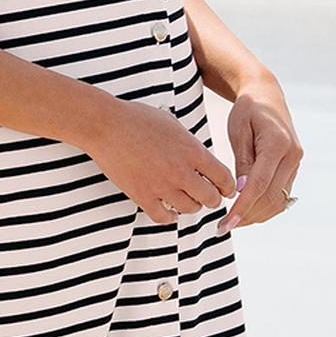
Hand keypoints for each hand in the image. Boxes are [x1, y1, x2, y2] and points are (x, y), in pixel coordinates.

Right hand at [88, 99, 238, 225]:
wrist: (107, 125)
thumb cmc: (137, 119)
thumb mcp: (173, 124)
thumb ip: (189, 144)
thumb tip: (199, 158)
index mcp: (192, 151)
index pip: (223, 177)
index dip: (228, 187)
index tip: (226, 190)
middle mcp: (181, 171)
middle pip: (210, 198)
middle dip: (213, 199)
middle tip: (209, 198)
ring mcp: (161, 185)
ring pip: (189, 209)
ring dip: (191, 206)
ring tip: (187, 201)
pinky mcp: (142, 195)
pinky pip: (163, 218)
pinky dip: (169, 217)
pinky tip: (169, 212)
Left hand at [216, 74, 302, 233]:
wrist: (267, 95)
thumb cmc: (247, 110)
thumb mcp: (238, 131)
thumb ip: (242, 162)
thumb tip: (241, 192)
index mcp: (278, 144)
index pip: (259, 184)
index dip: (242, 207)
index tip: (226, 223)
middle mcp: (292, 155)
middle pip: (270, 197)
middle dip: (247, 216)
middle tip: (223, 227)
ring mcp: (296, 163)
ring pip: (278, 201)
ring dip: (256, 215)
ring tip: (232, 221)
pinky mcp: (294, 168)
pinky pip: (281, 195)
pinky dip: (264, 207)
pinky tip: (246, 210)